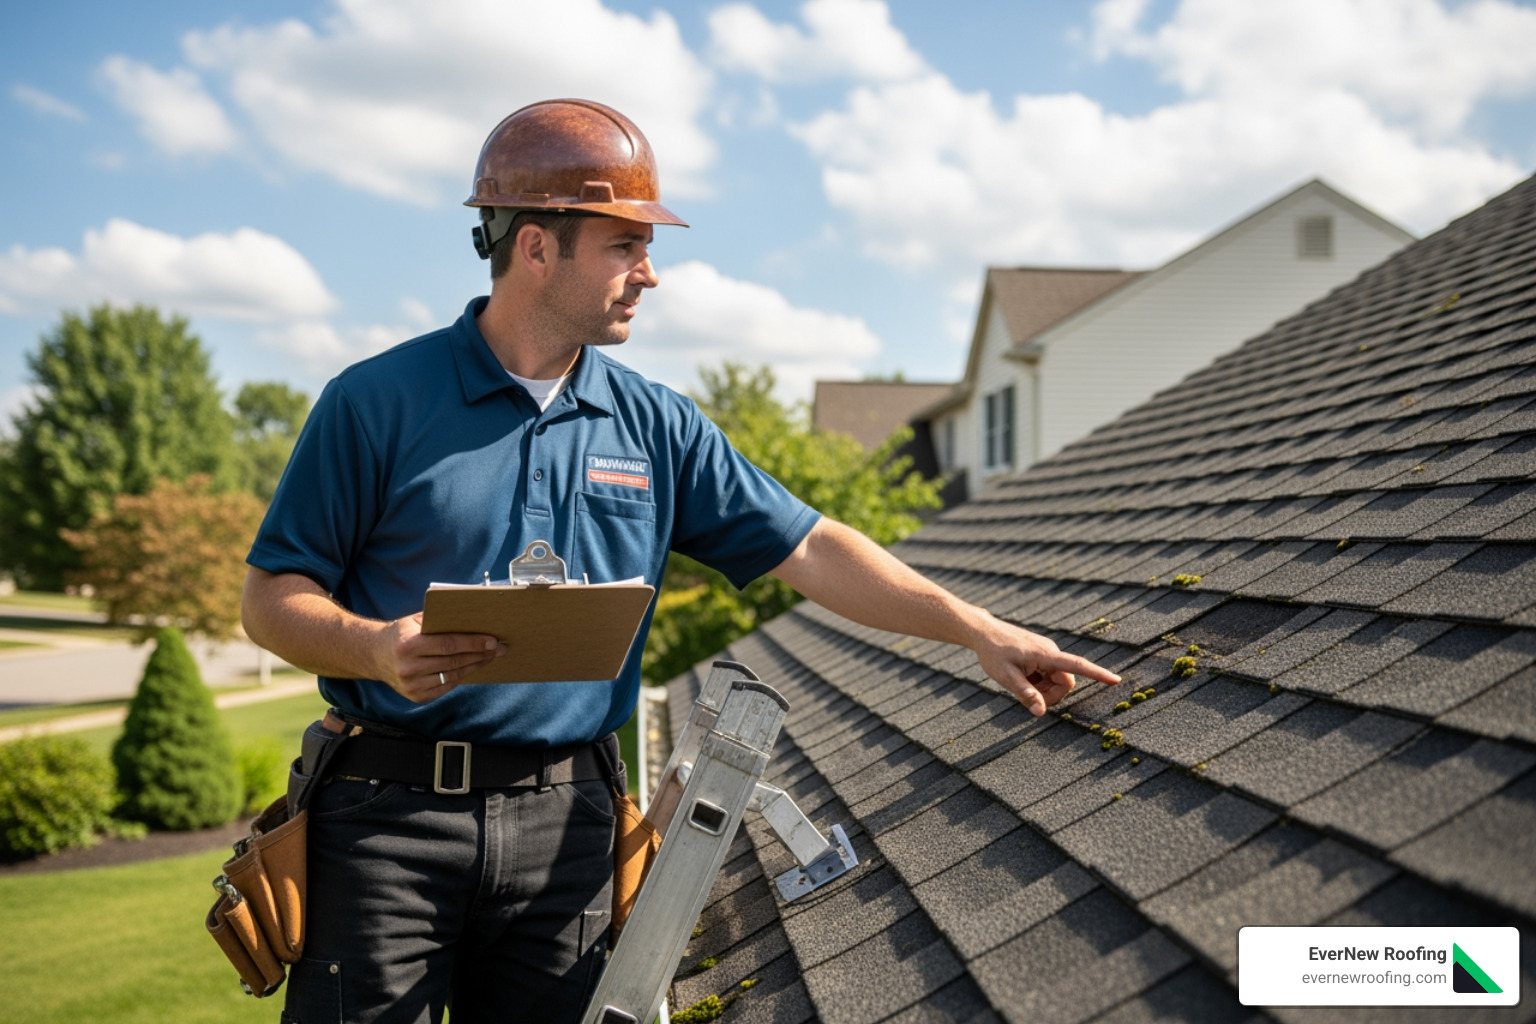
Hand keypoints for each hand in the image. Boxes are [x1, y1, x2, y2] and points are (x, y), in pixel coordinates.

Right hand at [375, 612, 505, 702]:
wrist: (375, 656)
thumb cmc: (400, 634)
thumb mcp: (413, 620)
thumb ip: (438, 619)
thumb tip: (471, 617)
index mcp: (408, 645)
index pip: (448, 644)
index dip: (473, 643)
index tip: (492, 640)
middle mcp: (409, 668)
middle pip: (453, 662)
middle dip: (479, 655)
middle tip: (498, 649)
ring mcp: (412, 686)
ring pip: (452, 676)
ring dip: (474, 667)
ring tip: (489, 658)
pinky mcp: (416, 697)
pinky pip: (445, 687)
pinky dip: (460, 677)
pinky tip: (471, 668)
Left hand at [969, 613, 1120, 716]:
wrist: (984, 632)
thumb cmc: (993, 653)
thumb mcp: (1005, 677)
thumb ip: (1025, 694)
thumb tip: (1041, 712)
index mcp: (1045, 655)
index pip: (1077, 666)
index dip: (1098, 674)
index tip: (1116, 680)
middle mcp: (1051, 652)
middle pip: (1065, 682)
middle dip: (1051, 695)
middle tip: (1027, 697)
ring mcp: (1047, 653)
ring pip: (1056, 680)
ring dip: (1043, 689)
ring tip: (1020, 684)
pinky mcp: (1042, 655)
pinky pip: (1048, 675)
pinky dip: (1038, 683)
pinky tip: (1021, 677)